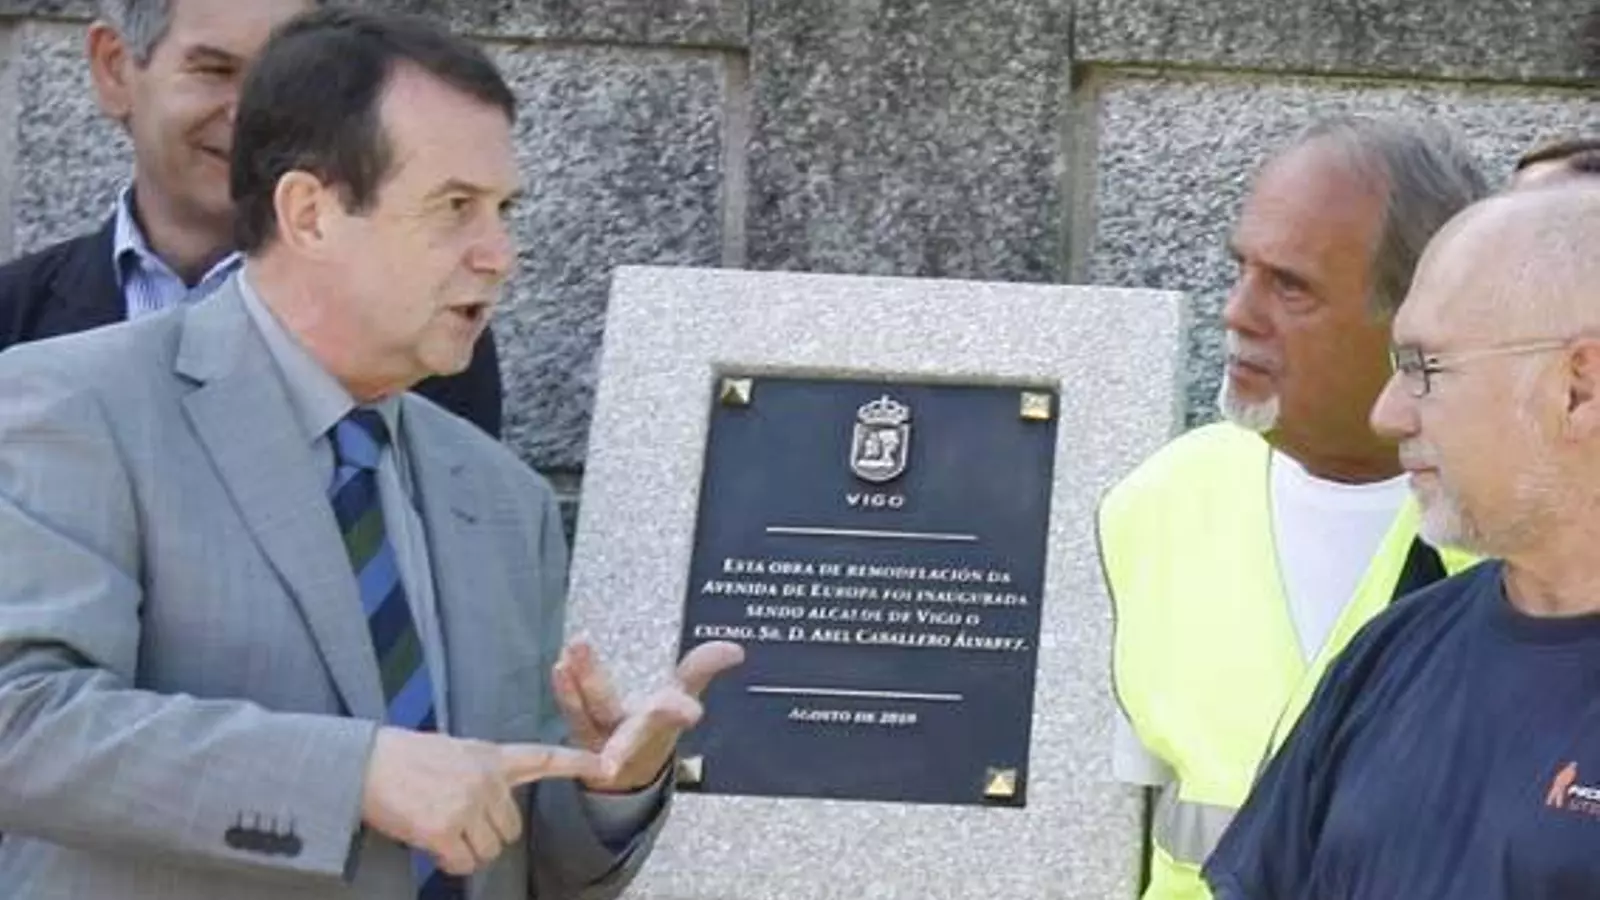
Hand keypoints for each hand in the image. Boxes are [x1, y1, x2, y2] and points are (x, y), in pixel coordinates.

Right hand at [360, 726, 605, 875]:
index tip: (608, 766)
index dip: (577, 763)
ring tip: (439, 826)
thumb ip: (481, 773)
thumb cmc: (403, 759)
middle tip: (453, 820)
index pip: (542, 757)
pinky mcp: (445, 828)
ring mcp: (467, 803)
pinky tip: (430, 842)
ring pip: (490, 850)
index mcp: (490, 756)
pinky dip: (448, 861)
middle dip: (486, 834)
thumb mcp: (453, 752)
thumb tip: (488, 805)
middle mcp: (486, 779)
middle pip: (510, 829)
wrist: (363, 763)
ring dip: (467, 850)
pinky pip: (463, 863)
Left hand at [551, 639, 743, 791]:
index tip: (691, 712)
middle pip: (640, 723)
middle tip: (646, 703)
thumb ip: (701, 670)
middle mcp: (634, 733)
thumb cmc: (652, 728)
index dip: (681, 710)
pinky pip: (572, 711)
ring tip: (571, 657)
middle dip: (636, 712)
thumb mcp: (679, 699)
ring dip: (583, 686)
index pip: (674, 713)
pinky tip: (560, 666)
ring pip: (595, 712)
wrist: (620, 773)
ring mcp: (603, 735)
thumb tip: (735, 649)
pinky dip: (566, 691)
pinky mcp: (578, 729)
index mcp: (663, 725)